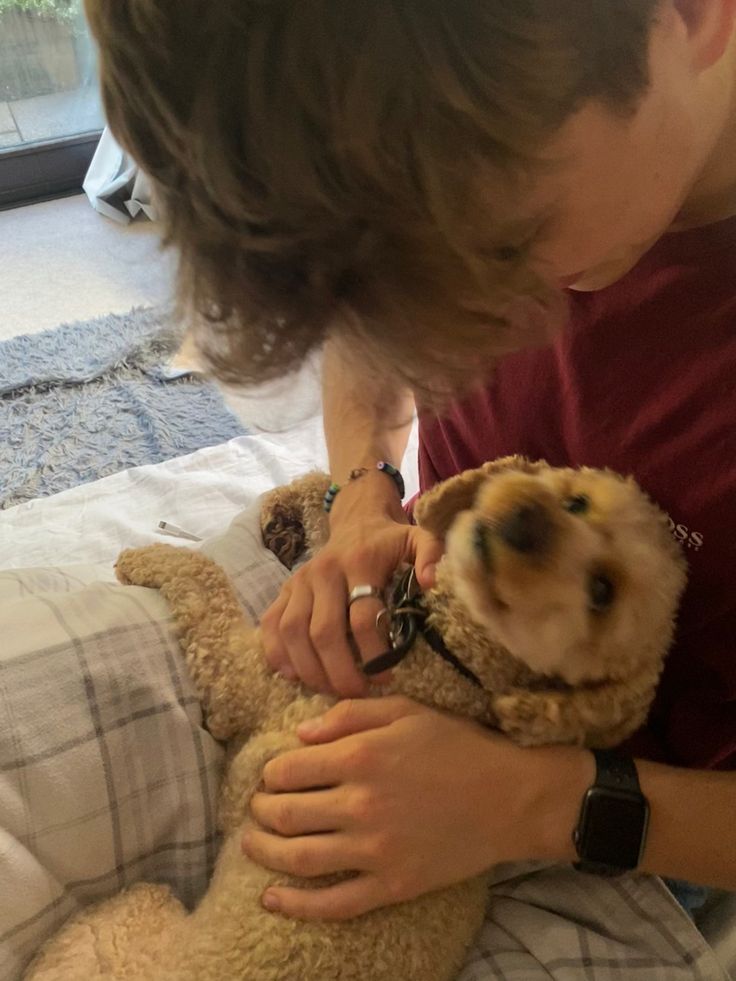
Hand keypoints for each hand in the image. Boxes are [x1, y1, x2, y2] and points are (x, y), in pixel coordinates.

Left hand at [242, 697, 590, 919]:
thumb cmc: (458, 745)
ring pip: (298, 858)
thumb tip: (301, 734)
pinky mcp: (390, 885)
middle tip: (258, 807)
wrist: (510, 797)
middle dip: (261, 810)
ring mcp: (374, 850)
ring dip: (264, 851)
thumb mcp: (405, 710)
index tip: (271, 775)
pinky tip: (271, 898)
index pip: (288, 769)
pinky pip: (333, 903)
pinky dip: (296, 905)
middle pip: (285, 814)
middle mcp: (360, 803)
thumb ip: (349, 715)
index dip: (270, 773)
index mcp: (361, 756)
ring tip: (251, 843)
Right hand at [260, 474, 443, 696]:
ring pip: (293, 632)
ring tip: (331, 690)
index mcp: (359, 563)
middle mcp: (323, 571)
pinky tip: (293, 675)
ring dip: (309, 669)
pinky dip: (276, 653)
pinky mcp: (284, 590)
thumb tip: (431, 582)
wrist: (356, 523)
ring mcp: (299, 581)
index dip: (374, 653)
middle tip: (358, 693)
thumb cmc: (390, 543)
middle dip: (340, 671)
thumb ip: (431, 555)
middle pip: (324, 631)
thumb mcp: (417, 540)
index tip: (388, 677)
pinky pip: (271, 625)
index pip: (361, 617)